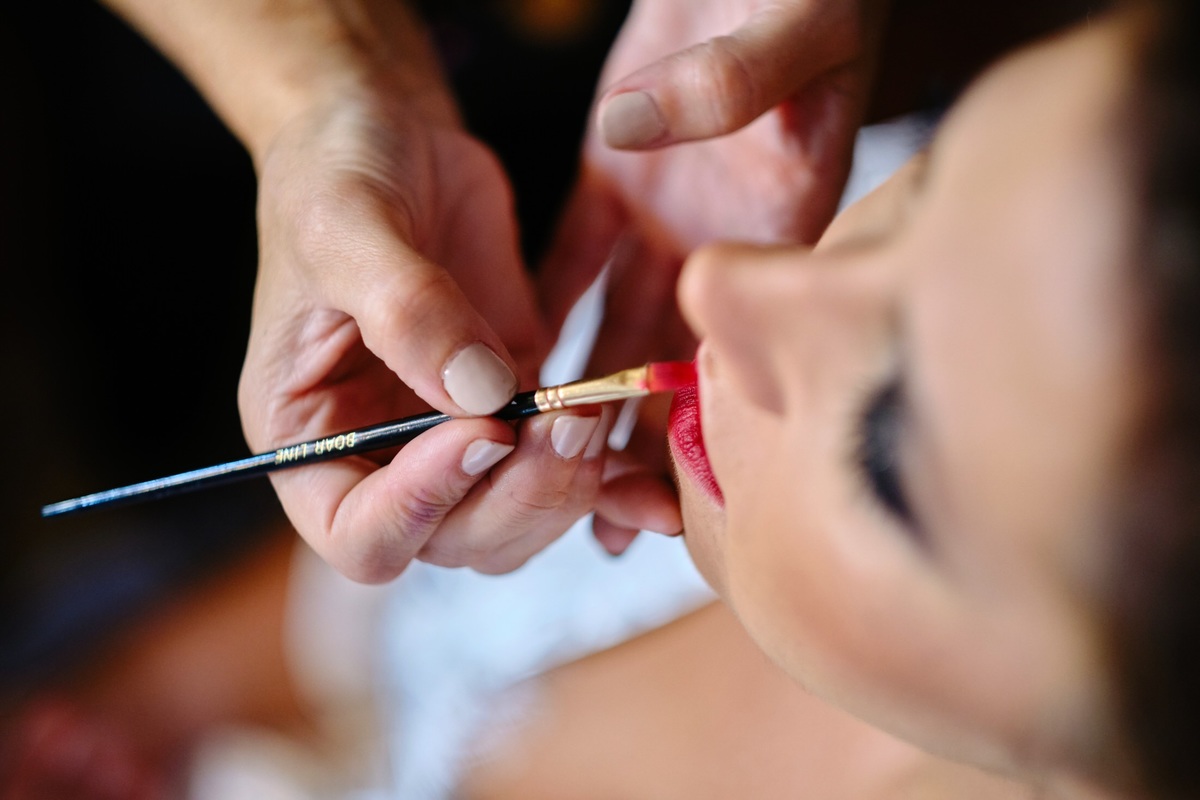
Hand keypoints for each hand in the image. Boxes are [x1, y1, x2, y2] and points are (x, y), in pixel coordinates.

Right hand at [242, 86, 678, 580]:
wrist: (393, 138)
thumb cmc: (337, 172)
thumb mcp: (346, 226)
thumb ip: (406, 311)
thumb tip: (482, 396)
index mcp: (311, 438)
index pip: (359, 533)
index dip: (419, 509)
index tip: (478, 434)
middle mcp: (381, 457)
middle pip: (455, 539)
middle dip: (519, 497)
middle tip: (569, 425)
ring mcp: (454, 436)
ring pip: (518, 520)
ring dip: (566, 487)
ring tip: (595, 413)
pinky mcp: (516, 405)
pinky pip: (564, 472)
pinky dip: (610, 486)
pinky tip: (652, 489)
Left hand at [538, 0, 887, 549]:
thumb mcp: (795, 18)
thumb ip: (735, 78)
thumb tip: (640, 129)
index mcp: (784, 214)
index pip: (749, 338)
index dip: (713, 418)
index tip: (672, 489)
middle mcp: (726, 231)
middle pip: (681, 357)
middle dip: (642, 439)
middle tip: (603, 524)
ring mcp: (669, 210)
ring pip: (623, 325)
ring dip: (590, 397)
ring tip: (558, 472)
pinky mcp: (620, 179)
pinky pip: (576, 259)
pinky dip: (549, 312)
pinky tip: (517, 367)